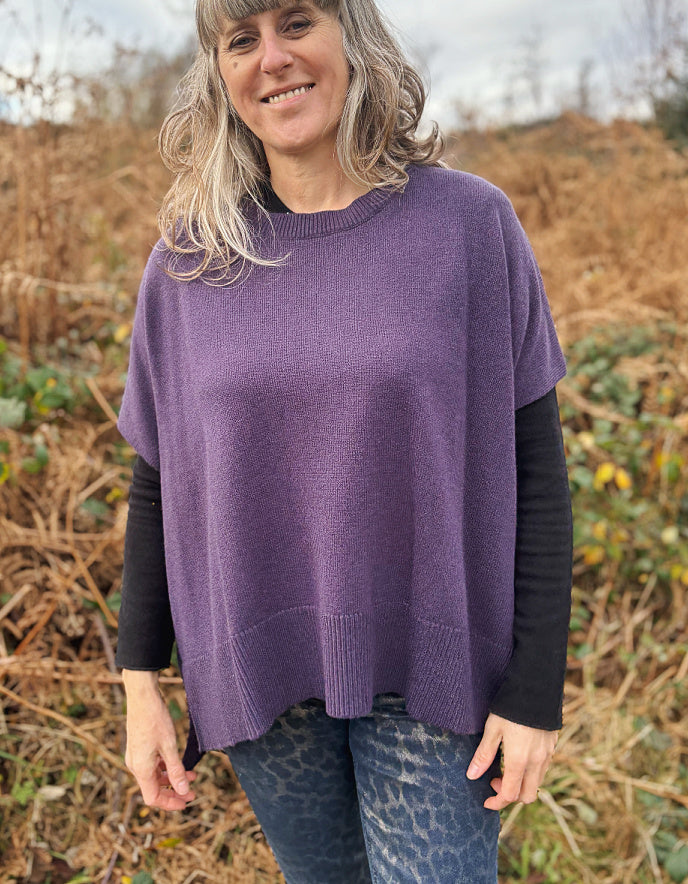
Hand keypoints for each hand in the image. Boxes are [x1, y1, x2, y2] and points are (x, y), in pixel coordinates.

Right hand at [122, 670, 196, 810]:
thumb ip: (176, 770)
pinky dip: (166, 767)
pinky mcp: (138, 748)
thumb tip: (183, 791)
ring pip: (154, 776)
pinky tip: (179, 763)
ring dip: (171, 778)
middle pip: (153, 789)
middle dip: (174, 791)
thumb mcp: (169, 746)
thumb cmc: (155, 719)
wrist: (142, 696)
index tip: (186, 802)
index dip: (169, 803)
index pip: (153, 798)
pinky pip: (151, 765)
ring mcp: (135, 756)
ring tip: (191, 776)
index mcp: (141, 769)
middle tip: (192, 792)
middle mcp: (135, 766)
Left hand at [466, 712, 557, 809]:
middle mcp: (536, 762)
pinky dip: (531, 773)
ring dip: (522, 784)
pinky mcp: (552, 747)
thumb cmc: (510, 708)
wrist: (536, 689)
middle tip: (495, 780)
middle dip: (511, 796)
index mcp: (519, 760)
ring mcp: (547, 755)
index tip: (486, 800)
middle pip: (527, 796)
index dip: (497, 802)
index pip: (510, 794)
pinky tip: (520, 757)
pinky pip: (543, 769)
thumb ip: (483, 755)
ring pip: (537, 783)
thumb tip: (472, 776)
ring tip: (506, 768)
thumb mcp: (492, 729)